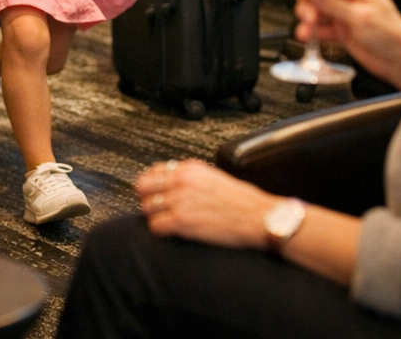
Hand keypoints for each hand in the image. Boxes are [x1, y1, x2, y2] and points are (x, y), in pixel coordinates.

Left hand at [136, 159, 274, 248]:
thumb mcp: (213, 177)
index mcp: (189, 169)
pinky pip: (155, 226)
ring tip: (166, 221)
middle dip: (147, 198)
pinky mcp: (181, 221)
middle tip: (155, 208)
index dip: (153, 184)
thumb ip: (190, 177)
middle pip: (143, 186)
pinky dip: (160, 230)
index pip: (154, 171)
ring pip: (146, 207)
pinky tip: (170, 232)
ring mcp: (179, 200)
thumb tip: (172, 180)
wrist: (257, 217)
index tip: (155, 192)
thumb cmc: (242, 201)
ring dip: (154, 216)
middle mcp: (181, 181)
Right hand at [294, 0, 400, 92]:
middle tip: (308, 15)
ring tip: (308, 29)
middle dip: (309, 3)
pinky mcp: (339, 30)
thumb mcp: (359, 17)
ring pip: (316, 10)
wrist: (400, 63)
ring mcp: (343, 13)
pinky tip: (307, 37)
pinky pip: (319, 27)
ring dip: (309, 18)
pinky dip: (311, 32)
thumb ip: (331, 3)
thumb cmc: (391, 36)